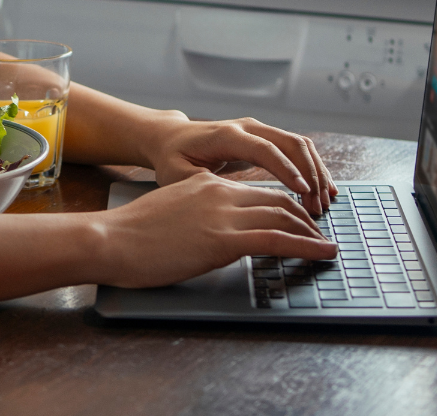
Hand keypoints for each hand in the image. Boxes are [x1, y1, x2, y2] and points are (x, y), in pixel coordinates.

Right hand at [90, 172, 338, 287]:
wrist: (110, 240)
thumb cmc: (130, 234)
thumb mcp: (170, 212)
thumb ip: (195, 214)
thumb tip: (209, 231)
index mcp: (206, 184)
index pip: (258, 192)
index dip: (285, 206)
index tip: (298, 221)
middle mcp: (220, 192)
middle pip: (278, 200)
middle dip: (304, 218)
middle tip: (319, 234)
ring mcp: (223, 214)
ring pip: (284, 216)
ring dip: (311, 232)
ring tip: (326, 246)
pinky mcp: (224, 239)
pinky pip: (278, 239)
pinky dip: (307, 245)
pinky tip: (322, 253)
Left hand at [144, 116, 336, 213]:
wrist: (172, 137)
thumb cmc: (174, 158)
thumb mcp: (179, 174)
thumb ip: (202, 185)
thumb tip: (228, 200)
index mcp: (227, 135)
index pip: (265, 149)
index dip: (286, 170)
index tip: (303, 192)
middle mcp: (248, 127)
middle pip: (291, 144)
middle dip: (310, 175)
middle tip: (318, 207)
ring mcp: (259, 130)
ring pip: (299, 144)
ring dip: (316, 172)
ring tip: (324, 203)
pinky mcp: (266, 138)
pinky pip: (297, 149)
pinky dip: (313, 168)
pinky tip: (323, 189)